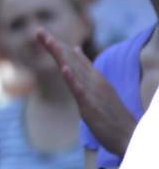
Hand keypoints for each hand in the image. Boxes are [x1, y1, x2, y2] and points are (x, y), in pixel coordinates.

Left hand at [37, 28, 137, 156]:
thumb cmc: (113, 115)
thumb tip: (77, 51)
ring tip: (48, 41)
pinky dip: (72, 79)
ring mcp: (92, 92)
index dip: (57, 46)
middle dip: (54, 45)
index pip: (73, 59)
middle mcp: (93, 81)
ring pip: (73, 70)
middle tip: (38, 31)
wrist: (130, 136)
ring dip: (60, 55)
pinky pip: (80, 90)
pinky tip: (64, 68)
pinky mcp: (91, 105)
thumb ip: (88, 73)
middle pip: (70, 60)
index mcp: (93, 78)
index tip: (42, 34)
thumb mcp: (98, 90)